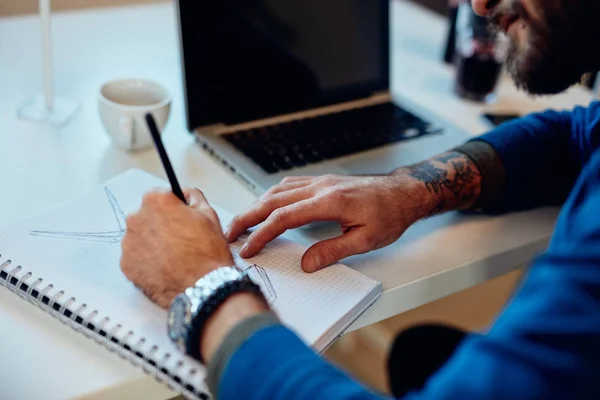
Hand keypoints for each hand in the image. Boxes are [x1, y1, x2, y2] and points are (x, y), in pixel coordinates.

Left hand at [120, 188, 233, 308]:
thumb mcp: (209, 214)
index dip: (172, 206)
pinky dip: (148, 261)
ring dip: (153, 243)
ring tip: (174, 256)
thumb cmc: (207, 253)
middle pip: (147, 216)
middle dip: (160, 224)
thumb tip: (185, 193)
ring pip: (141, 237)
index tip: (179, 216)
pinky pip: (136, 258)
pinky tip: (165, 267)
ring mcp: (129, 243)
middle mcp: (136, 218)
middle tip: (180, 239)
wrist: (201, 286)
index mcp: (155, 201)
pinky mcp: (126, 265)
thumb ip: (193, 196)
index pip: (159, 195)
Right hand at [226, 174, 429, 271]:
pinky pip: (290, 185)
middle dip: (247, 217)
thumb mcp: (366, 240)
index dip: (261, 234)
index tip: (247, 248)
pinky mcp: (322, 182)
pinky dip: (272, 196)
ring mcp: (320, 182)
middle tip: (229, 233)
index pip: (284, 218)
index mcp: (329, 202)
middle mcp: (320, 188)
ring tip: (242, 222)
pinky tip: (267, 204)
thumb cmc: (390, 215)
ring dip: (256, 205)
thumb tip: (306, 264)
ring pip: (278, 191)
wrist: (403, 192)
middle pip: (273, 201)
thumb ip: (334, 251)